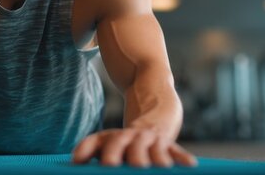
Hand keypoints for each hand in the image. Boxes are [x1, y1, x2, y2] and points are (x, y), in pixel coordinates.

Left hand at [72, 128, 196, 167]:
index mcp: (112, 137)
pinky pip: (175, 150)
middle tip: (110, 164)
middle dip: (115, 153)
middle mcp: (129, 136)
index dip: (85, 149)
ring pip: (149, 147)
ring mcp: (149, 138)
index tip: (76, 161)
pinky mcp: (167, 140)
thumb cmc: (130, 135)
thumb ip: (91, 148)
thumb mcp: (110, 139)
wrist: (154, 98)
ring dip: (151, 156)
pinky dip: (181, 157)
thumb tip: (75, 161)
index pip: (96, 141)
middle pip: (119, 142)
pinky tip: (189, 165)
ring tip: (157, 166)